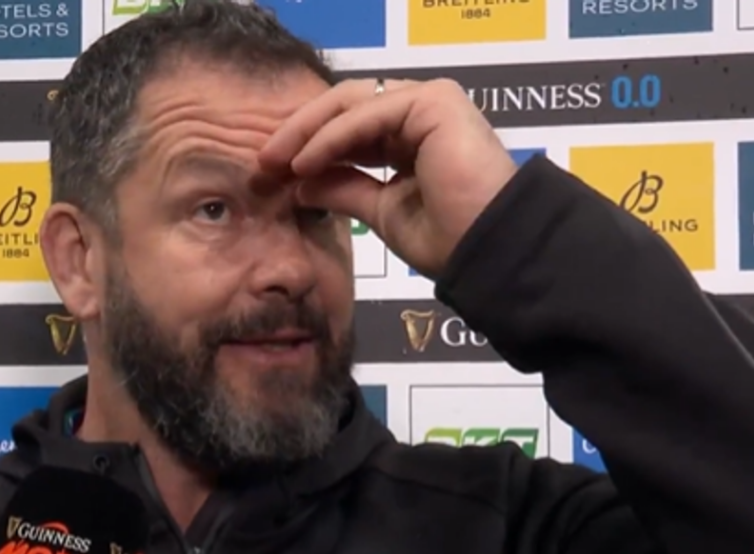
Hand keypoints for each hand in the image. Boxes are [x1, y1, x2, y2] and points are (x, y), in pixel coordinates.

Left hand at [259, 78, 518, 278]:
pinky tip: (303, 160)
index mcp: (412, 138)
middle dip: (299, 133)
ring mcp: (430, 102)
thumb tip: (299, 180)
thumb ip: (343, 189)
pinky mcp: (435, 101)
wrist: (491, 252)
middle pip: (344, 108)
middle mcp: (421, 113)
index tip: (270, 174)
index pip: (349, 128)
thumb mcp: (381, 212)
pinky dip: (331, 136)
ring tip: (274, 161)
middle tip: (263, 163)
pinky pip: (368, 113)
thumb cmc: (449, 239)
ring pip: (351, 104)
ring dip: (306, 131)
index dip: (307, 147)